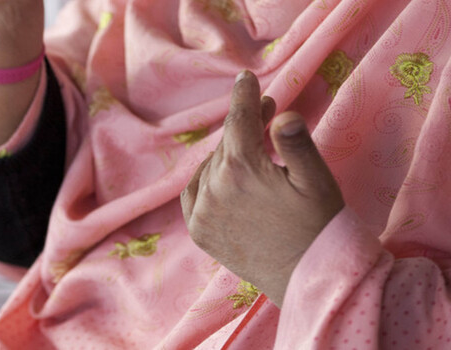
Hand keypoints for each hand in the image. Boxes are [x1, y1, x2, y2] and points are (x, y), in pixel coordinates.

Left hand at [180, 71, 344, 305]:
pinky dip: (206, 179)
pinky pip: (193, 192)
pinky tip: (225, 176)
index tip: (245, 78)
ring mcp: (201, 212)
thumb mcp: (317, 182)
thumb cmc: (321, 226)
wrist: (309, 279)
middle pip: (226, 143)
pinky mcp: (198, 231)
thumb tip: (282, 114)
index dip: (244, 96)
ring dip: (228, 153)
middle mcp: (213, 188)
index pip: (239, 120)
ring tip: (254, 149)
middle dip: (245, 123)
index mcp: (242, 170)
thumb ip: (297, 144)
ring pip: (210, 166)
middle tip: (268, 110)